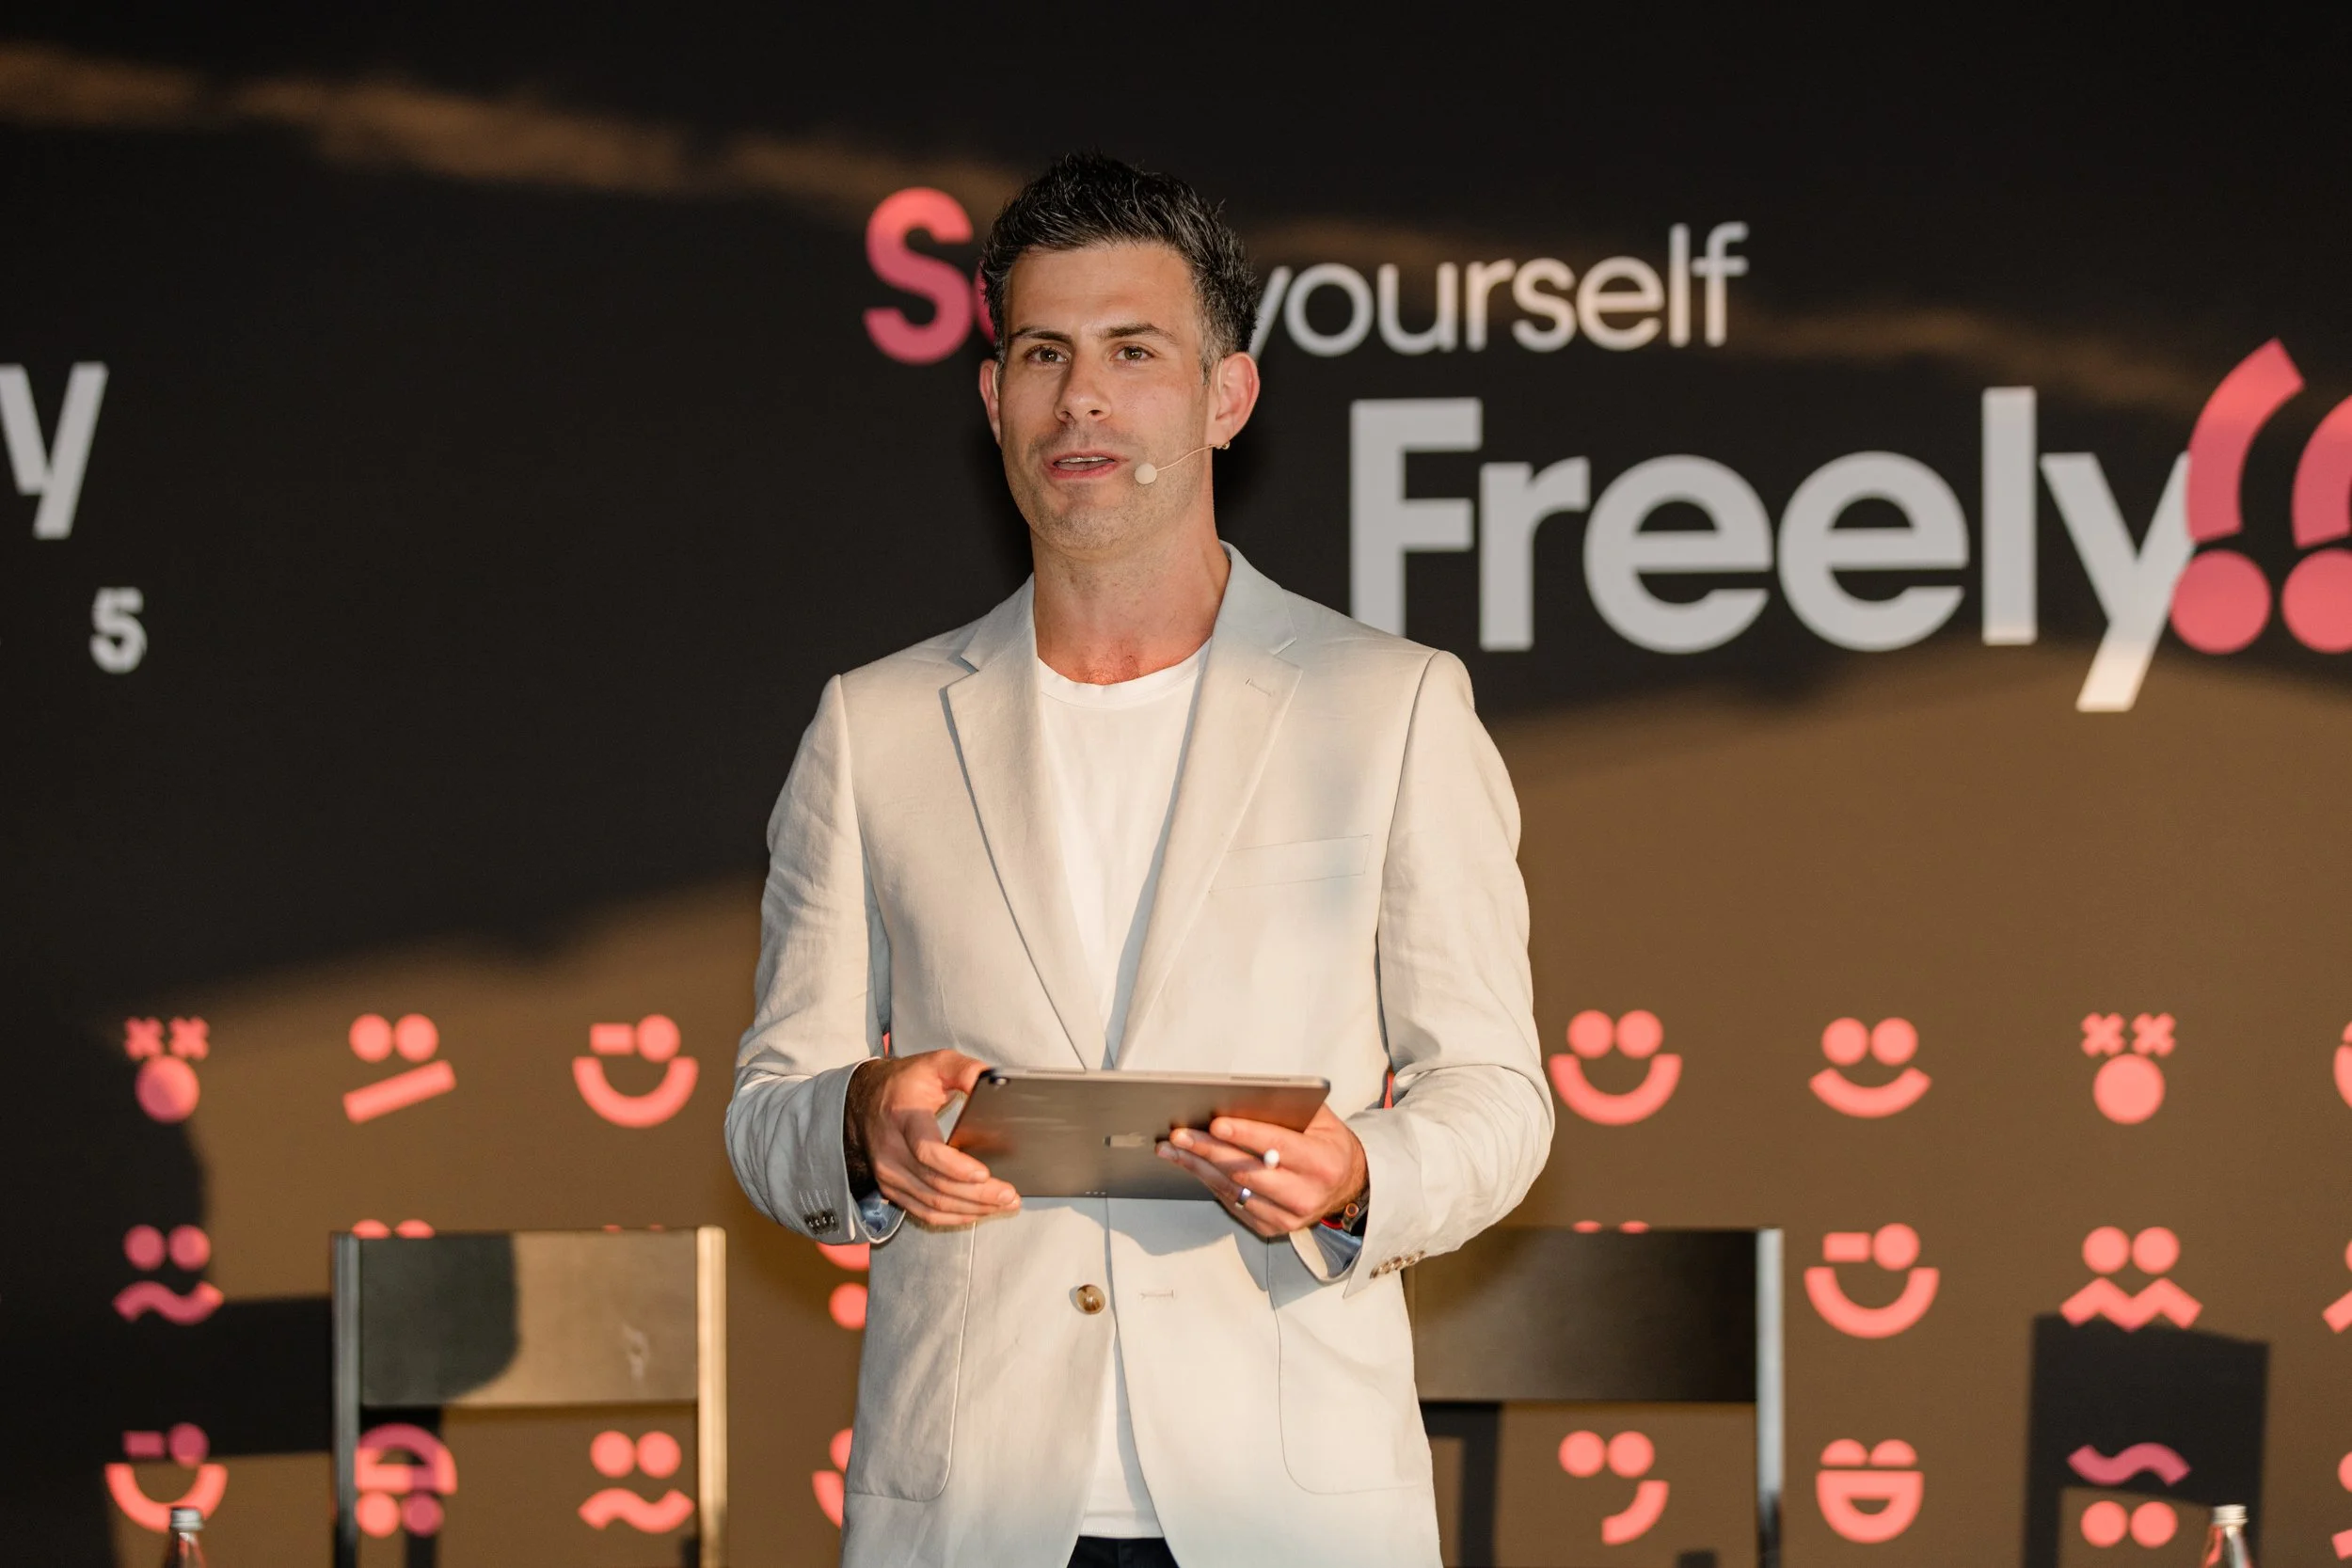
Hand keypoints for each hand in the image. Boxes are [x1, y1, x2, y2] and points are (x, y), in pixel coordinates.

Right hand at [845, 1050, 1019, 1228]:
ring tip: (1003, 1204)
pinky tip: (977, 1212)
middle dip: (977, 1194)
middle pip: (935, 1184)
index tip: (984, 1174)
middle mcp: (891, 1149)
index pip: (926, 1150)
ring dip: (970, 1209)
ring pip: (932, 1204)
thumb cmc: (905, 1082)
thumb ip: (965, 1069)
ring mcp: (888, 1173)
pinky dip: (953, 1216)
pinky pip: (923, 1212)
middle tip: (1009, 1195)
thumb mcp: (935, 1063)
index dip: (955, 1167)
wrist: (864, 1098)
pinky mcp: (891, 1188)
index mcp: (903, 1116)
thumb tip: (992, 1082)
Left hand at [1156, 1104, 1366, 1238]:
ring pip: (1234, 1190)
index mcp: (1322, 1163)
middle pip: (1248, 1171)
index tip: (1216, 1123)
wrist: (1347, 1187)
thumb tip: (1243, 1097)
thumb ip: (1290, 1110)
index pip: (1278, 1146)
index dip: (1245, 1135)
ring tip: (1171, 1148)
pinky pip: (1233, 1203)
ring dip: (1197, 1167)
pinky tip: (1189, 1164)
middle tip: (1179, 1135)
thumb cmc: (1328, 1147)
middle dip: (1209, 1151)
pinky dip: (1208, 1181)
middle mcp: (1306, 1195)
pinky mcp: (1271, 1227)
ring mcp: (1287, 1217)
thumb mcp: (1322, 1122)